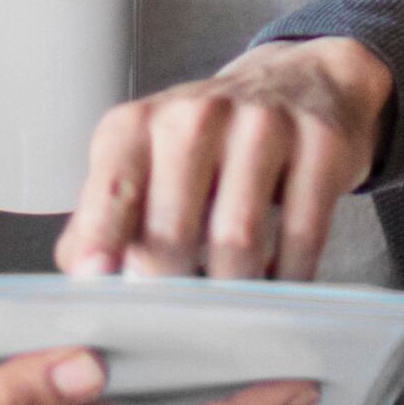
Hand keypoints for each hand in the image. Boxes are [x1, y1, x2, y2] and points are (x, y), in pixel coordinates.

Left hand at [56, 36, 394, 281]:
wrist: (300, 83)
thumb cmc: (207, 141)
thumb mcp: (142, 164)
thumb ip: (104, 220)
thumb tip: (83, 279)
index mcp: (137, 126)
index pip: (112, 188)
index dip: (102, 240)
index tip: (96, 282)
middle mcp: (195, 115)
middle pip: (174, 229)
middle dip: (173, 288)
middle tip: (177, 321)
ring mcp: (262, 124)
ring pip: (238, 239)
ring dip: (231, 289)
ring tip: (228, 308)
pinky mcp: (320, 142)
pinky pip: (302, 234)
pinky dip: (288, 276)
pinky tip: (278, 284)